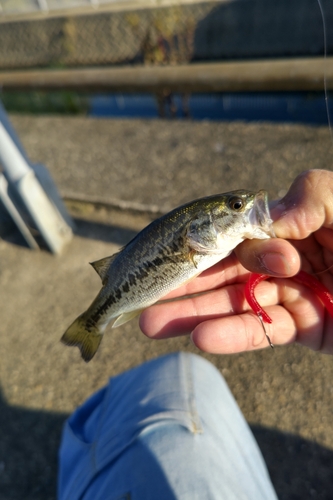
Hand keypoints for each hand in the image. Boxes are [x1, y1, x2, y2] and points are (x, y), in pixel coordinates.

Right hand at [139, 170, 332, 353]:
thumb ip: (312, 196)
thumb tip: (269, 215)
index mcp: (287, 227)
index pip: (234, 234)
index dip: (203, 244)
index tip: (177, 253)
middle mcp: (282, 260)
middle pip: (222, 271)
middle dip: (182, 283)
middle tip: (142, 292)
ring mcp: (291, 294)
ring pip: (232, 304)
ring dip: (192, 313)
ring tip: (149, 323)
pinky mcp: (304, 327)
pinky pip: (263, 332)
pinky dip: (231, 336)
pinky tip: (200, 337)